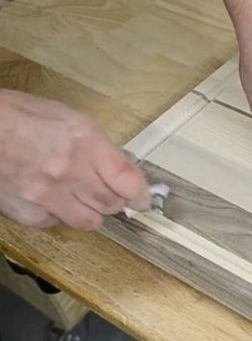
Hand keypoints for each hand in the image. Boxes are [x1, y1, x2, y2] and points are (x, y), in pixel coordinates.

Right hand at [0, 90, 149, 229]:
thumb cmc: (19, 115)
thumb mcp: (69, 118)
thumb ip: (99, 147)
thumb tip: (123, 172)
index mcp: (85, 142)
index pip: (129, 182)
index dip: (141, 194)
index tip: (143, 198)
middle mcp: (69, 172)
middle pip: (113, 204)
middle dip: (115, 201)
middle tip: (107, 192)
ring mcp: (46, 196)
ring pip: (90, 222)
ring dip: (91, 212)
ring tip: (81, 197)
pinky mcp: (26, 213)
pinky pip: (57, 224)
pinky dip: (60, 216)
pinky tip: (52, 200)